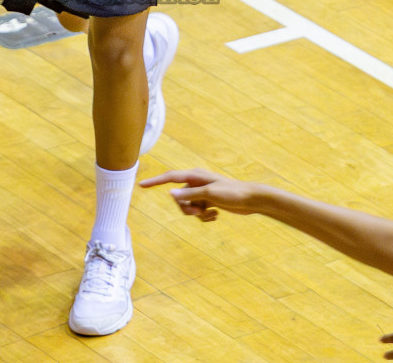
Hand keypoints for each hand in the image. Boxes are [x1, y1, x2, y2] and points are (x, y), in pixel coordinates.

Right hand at [140, 169, 263, 219]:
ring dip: (196, 214)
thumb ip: (189, 194)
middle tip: (198, 211)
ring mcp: (201, 193)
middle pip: (178, 198)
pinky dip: (204, 216)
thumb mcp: (210, 194)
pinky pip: (197, 212)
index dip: (154, 182)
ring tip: (210, 213)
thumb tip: (170, 193)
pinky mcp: (208, 202)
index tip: (141, 185)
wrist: (251, 200)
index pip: (169, 178)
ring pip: (187, 207)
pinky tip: (216, 215)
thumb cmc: (232, 193)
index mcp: (194, 176)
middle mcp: (196, 183)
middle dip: (186, 208)